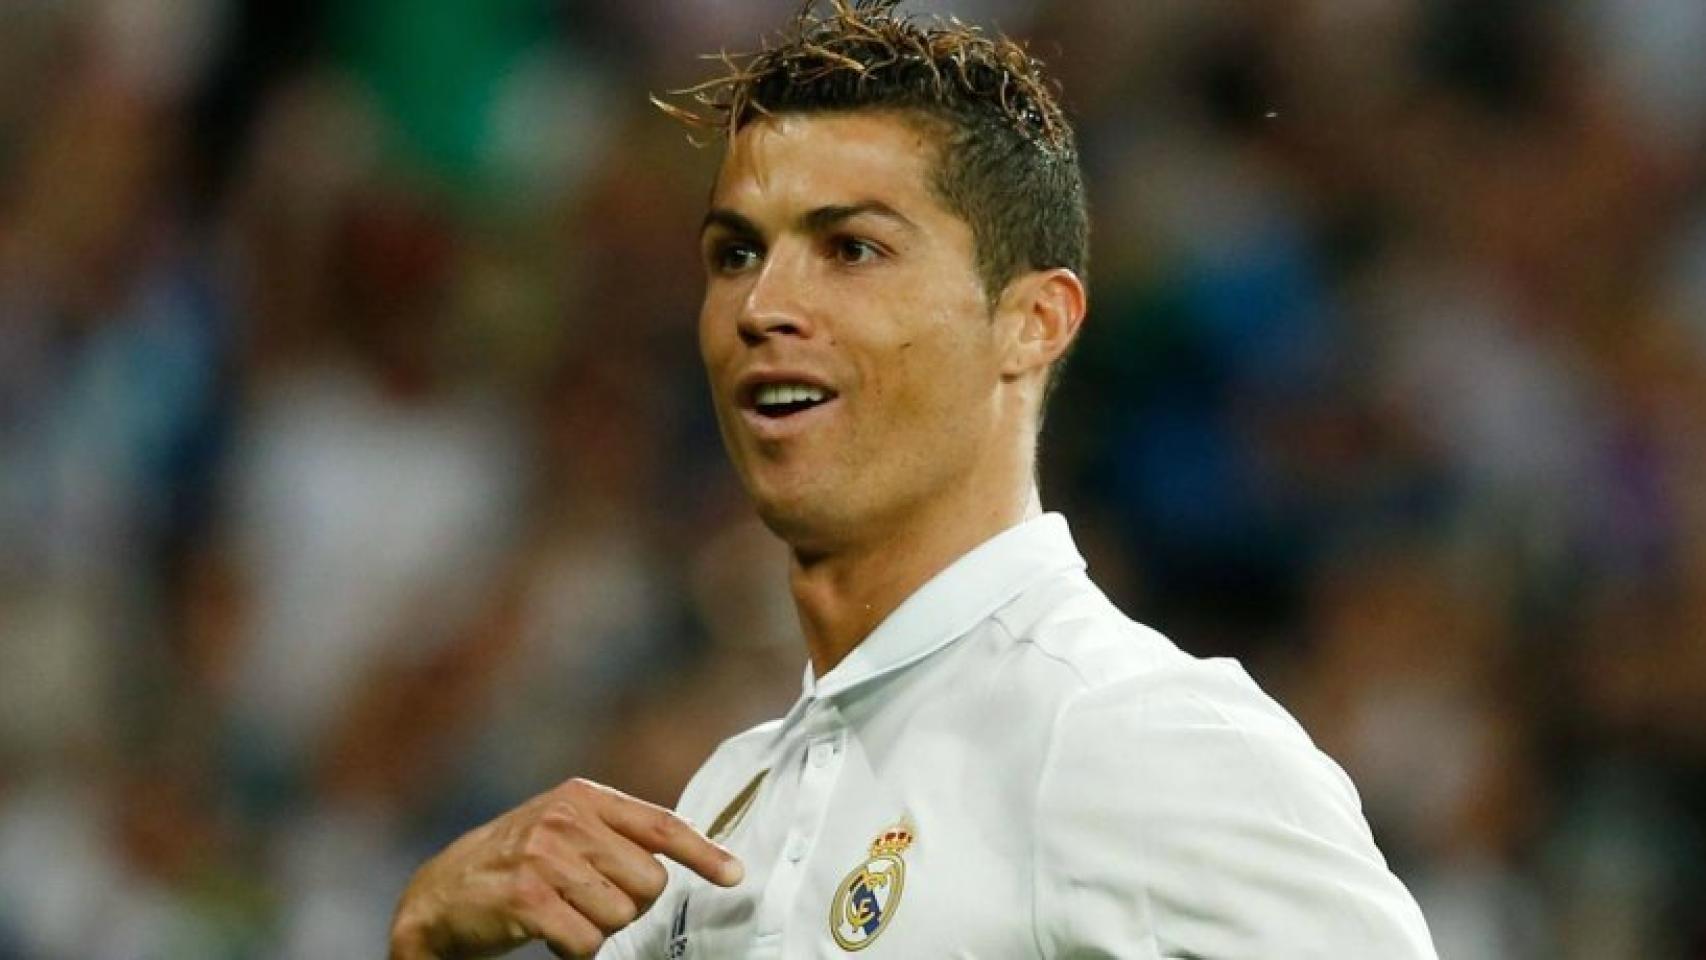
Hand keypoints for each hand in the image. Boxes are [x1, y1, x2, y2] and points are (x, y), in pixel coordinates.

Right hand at [388, 777, 743, 958]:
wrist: (440, 892)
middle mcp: (566, 818)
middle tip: (589, 901)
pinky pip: (586, 942)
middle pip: (649, 882)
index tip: (733, 875)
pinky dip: (574, 950)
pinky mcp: (526, 896)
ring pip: (621, 914)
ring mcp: (545, 856)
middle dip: (628, 904)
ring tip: (563, 912)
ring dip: (597, 927)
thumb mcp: (563, 827)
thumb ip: (614, 832)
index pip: (661, 824)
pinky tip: (548, 933)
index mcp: (584, 795)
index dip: (703, 853)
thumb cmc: (514, 861)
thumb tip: (680, 854)